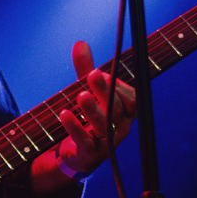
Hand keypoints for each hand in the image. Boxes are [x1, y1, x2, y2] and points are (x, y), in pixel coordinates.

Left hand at [57, 40, 135, 176]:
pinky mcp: (90, 154)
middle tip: (92, 75)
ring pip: (106, 126)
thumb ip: (85, 69)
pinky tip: (64, 114)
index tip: (99, 73)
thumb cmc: (87, 118)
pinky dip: (75, 127)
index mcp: (126, 113)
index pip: (132, 99)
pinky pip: (85, 141)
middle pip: (117, 109)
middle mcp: (121, 128)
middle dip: (106, 91)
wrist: (77, 153)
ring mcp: (107, 143)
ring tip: (81, 95)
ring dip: (93, 109)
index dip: (117, 86)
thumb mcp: (86, 91)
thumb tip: (80, 43)